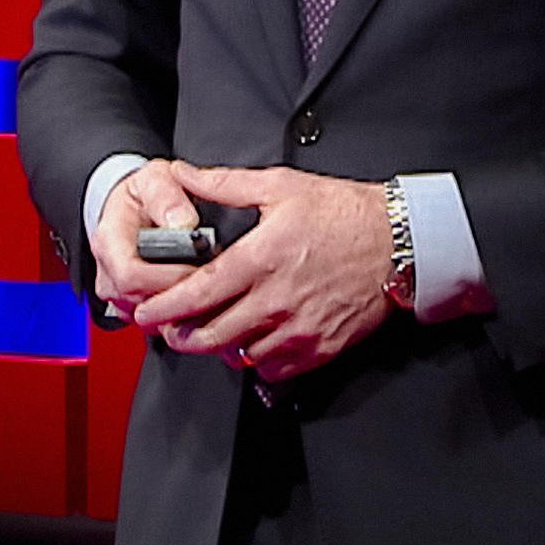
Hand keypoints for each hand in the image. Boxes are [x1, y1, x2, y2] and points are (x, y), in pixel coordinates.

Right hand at [89, 158, 203, 318]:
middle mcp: (109, 274)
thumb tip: (183, 222)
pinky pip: (156, 322)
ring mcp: (118, 295)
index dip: (169, 277)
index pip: (132, 277)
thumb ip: (167, 196)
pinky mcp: (132, 306)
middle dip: (181, 296)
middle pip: (142, 303)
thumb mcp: (154, 180)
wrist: (130, 206)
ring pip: (150, 319)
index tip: (199, 268)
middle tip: (214, 283)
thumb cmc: (142, 194)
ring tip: (210, 291)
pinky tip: (201, 301)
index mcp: (109, 243)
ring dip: (182, 310)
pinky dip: (180, 316)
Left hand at [131, 162, 393, 382]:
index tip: (145, 312)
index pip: (198, 294)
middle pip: (210, 335)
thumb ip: (225, 184)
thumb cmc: (343, 211)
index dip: (163, 308)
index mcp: (262, 258)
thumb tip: (184, 174)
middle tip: (169, 328)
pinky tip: (252, 340)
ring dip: (218, 347)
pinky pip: (272, 369)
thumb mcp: (281, 186)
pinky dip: (255, 360)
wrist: (399, 242)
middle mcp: (277, 299)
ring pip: (239, 356)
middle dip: (181, 336)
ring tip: (211, 330)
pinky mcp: (319, 348)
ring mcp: (299, 329)